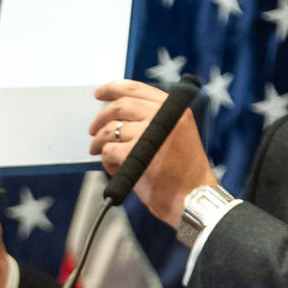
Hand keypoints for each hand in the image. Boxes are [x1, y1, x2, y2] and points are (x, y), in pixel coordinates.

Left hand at [89, 80, 217, 227]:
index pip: (136, 89)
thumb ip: (155, 120)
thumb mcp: (178, 134)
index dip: (113, 88)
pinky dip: (106, 160)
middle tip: (93, 130)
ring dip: (99, 141)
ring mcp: (148, 134)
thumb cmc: (185, 172)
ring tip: (98, 151)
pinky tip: (113, 168)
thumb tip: (119, 115)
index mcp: (174, 109)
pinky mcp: (134, 154)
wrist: (194, 198)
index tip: (100, 93)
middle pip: (119, 107)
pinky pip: (108, 151)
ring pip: (110, 130)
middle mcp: (162, 116)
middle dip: (101, 118)